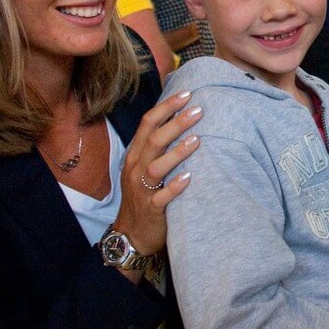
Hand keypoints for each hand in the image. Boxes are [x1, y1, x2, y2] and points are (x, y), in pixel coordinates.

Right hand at [114, 90, 201, 261]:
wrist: (131, 234)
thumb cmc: (143, 195)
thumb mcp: (143, 168)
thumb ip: (157, 147)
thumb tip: (179, 119)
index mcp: (135, 155)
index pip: (147, 124)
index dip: (166, 107)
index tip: (186, 94)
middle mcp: (136, 169)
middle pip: (154, 140)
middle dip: (176, 123)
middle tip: (198, 110)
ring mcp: (142, 190)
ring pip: (157, 167)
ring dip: (177, 153)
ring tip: (197, 140)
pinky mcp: (151, 209)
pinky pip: (161, 197)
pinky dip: (174, 187)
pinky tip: (189, 178)